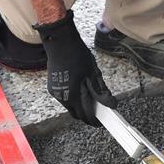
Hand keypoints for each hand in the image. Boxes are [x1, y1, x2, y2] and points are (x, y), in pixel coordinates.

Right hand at [35, 11, 116, 125]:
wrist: (60, 42)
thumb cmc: (78, 55)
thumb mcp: (94, 72)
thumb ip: (101, 91)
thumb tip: (111, 105)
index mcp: (73, 95)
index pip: (86, 115)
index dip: (95, 120)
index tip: (103, 121)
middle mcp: (62, 97)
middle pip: (77, 114)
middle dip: (87, 115)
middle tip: (98, 110)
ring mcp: (55, 93)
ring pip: (70, 107)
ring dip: (79, 106)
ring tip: (90, 95)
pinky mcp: (52, 87)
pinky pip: (64, 99)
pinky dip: (72, 98)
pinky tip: (79, 88)